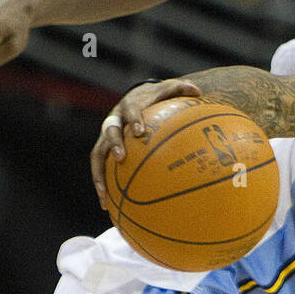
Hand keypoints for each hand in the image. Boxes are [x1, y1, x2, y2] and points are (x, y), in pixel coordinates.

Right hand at [90, 79, 203, 208]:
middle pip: (109, 132)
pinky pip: (101, 168)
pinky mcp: (104, 149)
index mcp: (129, 105)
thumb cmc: (155, 97)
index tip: (140, 132)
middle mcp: (114, 120)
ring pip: (97, 155)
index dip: (133, 120)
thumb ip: (181, 88)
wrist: (136, 97)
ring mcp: (106, 136)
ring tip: (104, 195)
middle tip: (122, 158)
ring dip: (99, 174)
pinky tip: (107, 205)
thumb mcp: (168, 89)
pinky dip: (102, 185)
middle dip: (114, 144)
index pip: (130, 111)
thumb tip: (197, 91)